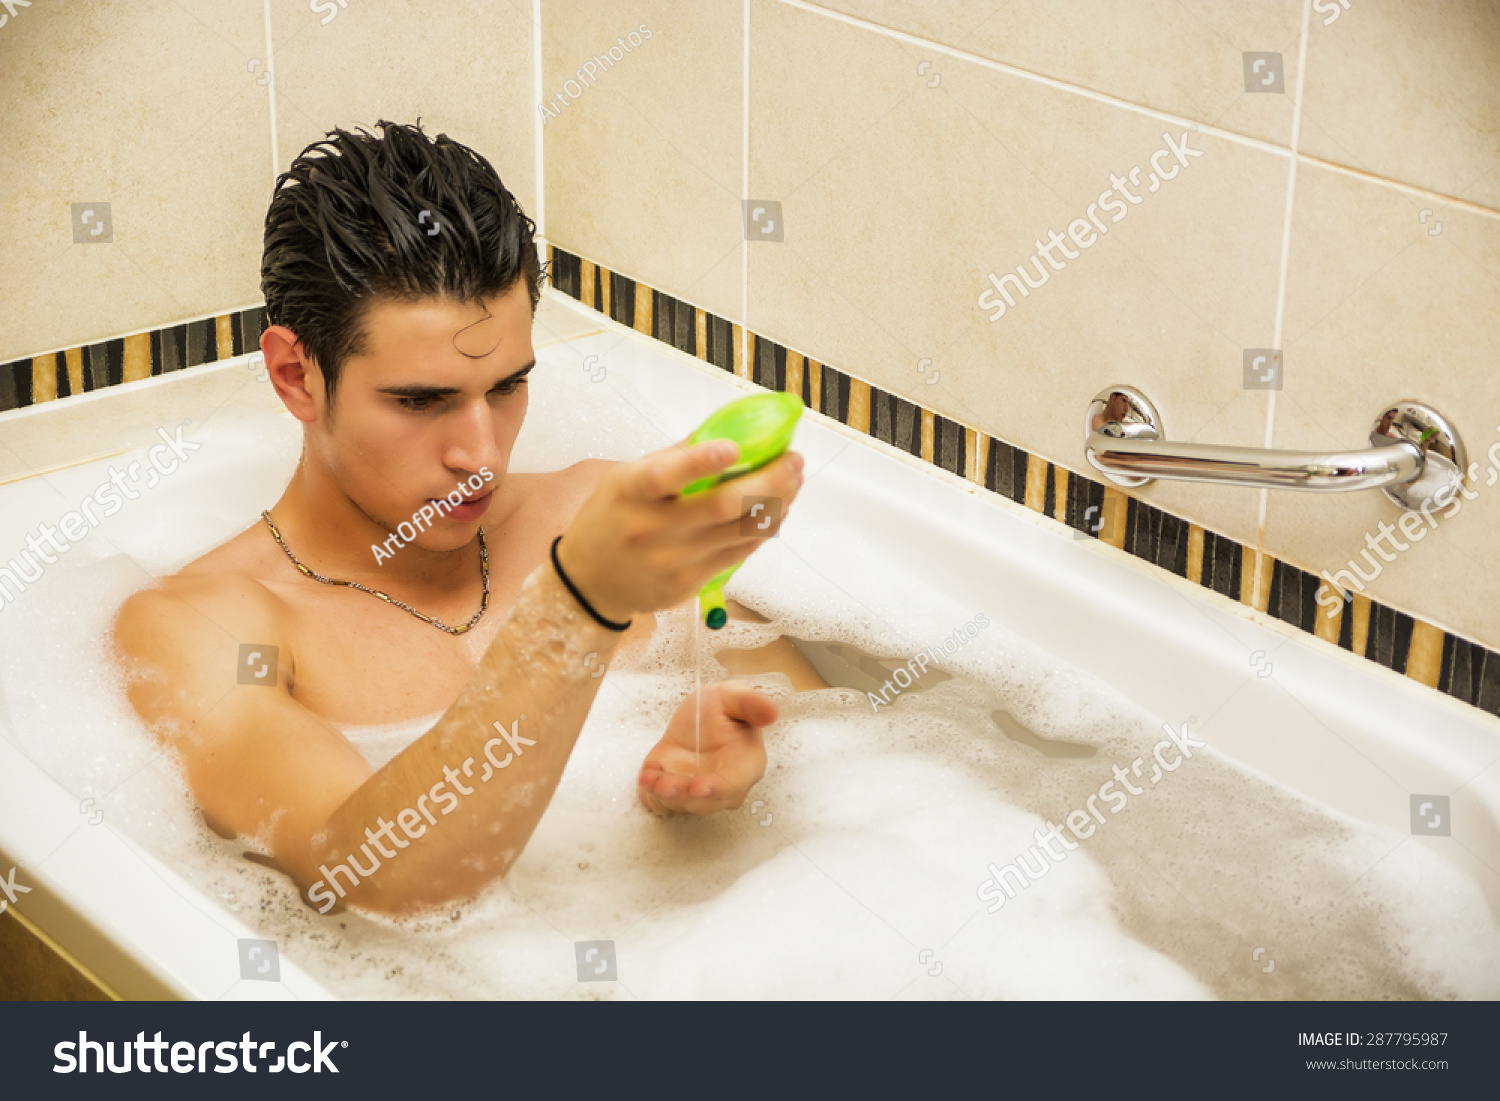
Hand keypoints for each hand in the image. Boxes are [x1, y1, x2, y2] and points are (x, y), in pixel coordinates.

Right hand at [558, 439, 803, 622]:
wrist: (589, 583)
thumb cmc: (610, 521)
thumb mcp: (624, 480)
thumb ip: (672, 457)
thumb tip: (722, 430)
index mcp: (631, 492)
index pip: (667, 475)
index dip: (702, 461)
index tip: (733, 448)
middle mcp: (651, 528)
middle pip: (722, 506)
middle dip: (769, 481)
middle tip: (793, 461)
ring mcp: (673, 560)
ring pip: (741, 532)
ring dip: (777, 504)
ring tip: (794, 482)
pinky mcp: (689, 584)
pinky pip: (738, 554)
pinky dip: (762, 530)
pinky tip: (775, 512)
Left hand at [638, 679, 774, 816]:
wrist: (693, 718)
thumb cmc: (721, 708)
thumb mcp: (734, 696)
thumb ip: (752, 703)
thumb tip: (772, 711)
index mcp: (746, 765)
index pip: (734, 785)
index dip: (717, 789)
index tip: (698, 787)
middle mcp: (724, 786)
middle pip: (705, 802)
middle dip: (683, 795)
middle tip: (664, 783)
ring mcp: (697, 793)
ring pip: (681, 804)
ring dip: (664, 793)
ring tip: (650, 777)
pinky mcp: (673, 793)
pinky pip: (660, 801)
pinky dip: (650, 792)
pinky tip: (646, 774)